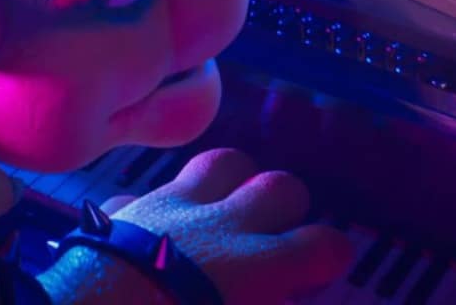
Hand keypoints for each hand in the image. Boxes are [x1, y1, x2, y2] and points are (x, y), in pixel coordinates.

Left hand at [101, 148, 352, 304]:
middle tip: (277, 238)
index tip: (320, 268)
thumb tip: (274, 294)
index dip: (331, 255)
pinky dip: (158, 209)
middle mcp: (219, 226)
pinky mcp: (125, 210)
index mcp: (252, 266)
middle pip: (280, 189)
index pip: (321, 245)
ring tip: (228, 212)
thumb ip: (260, 300)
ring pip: (221, 164)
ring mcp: (169, 208)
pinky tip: (152, 230)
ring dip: (233, 184)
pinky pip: (148, 194)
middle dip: (288, 211)